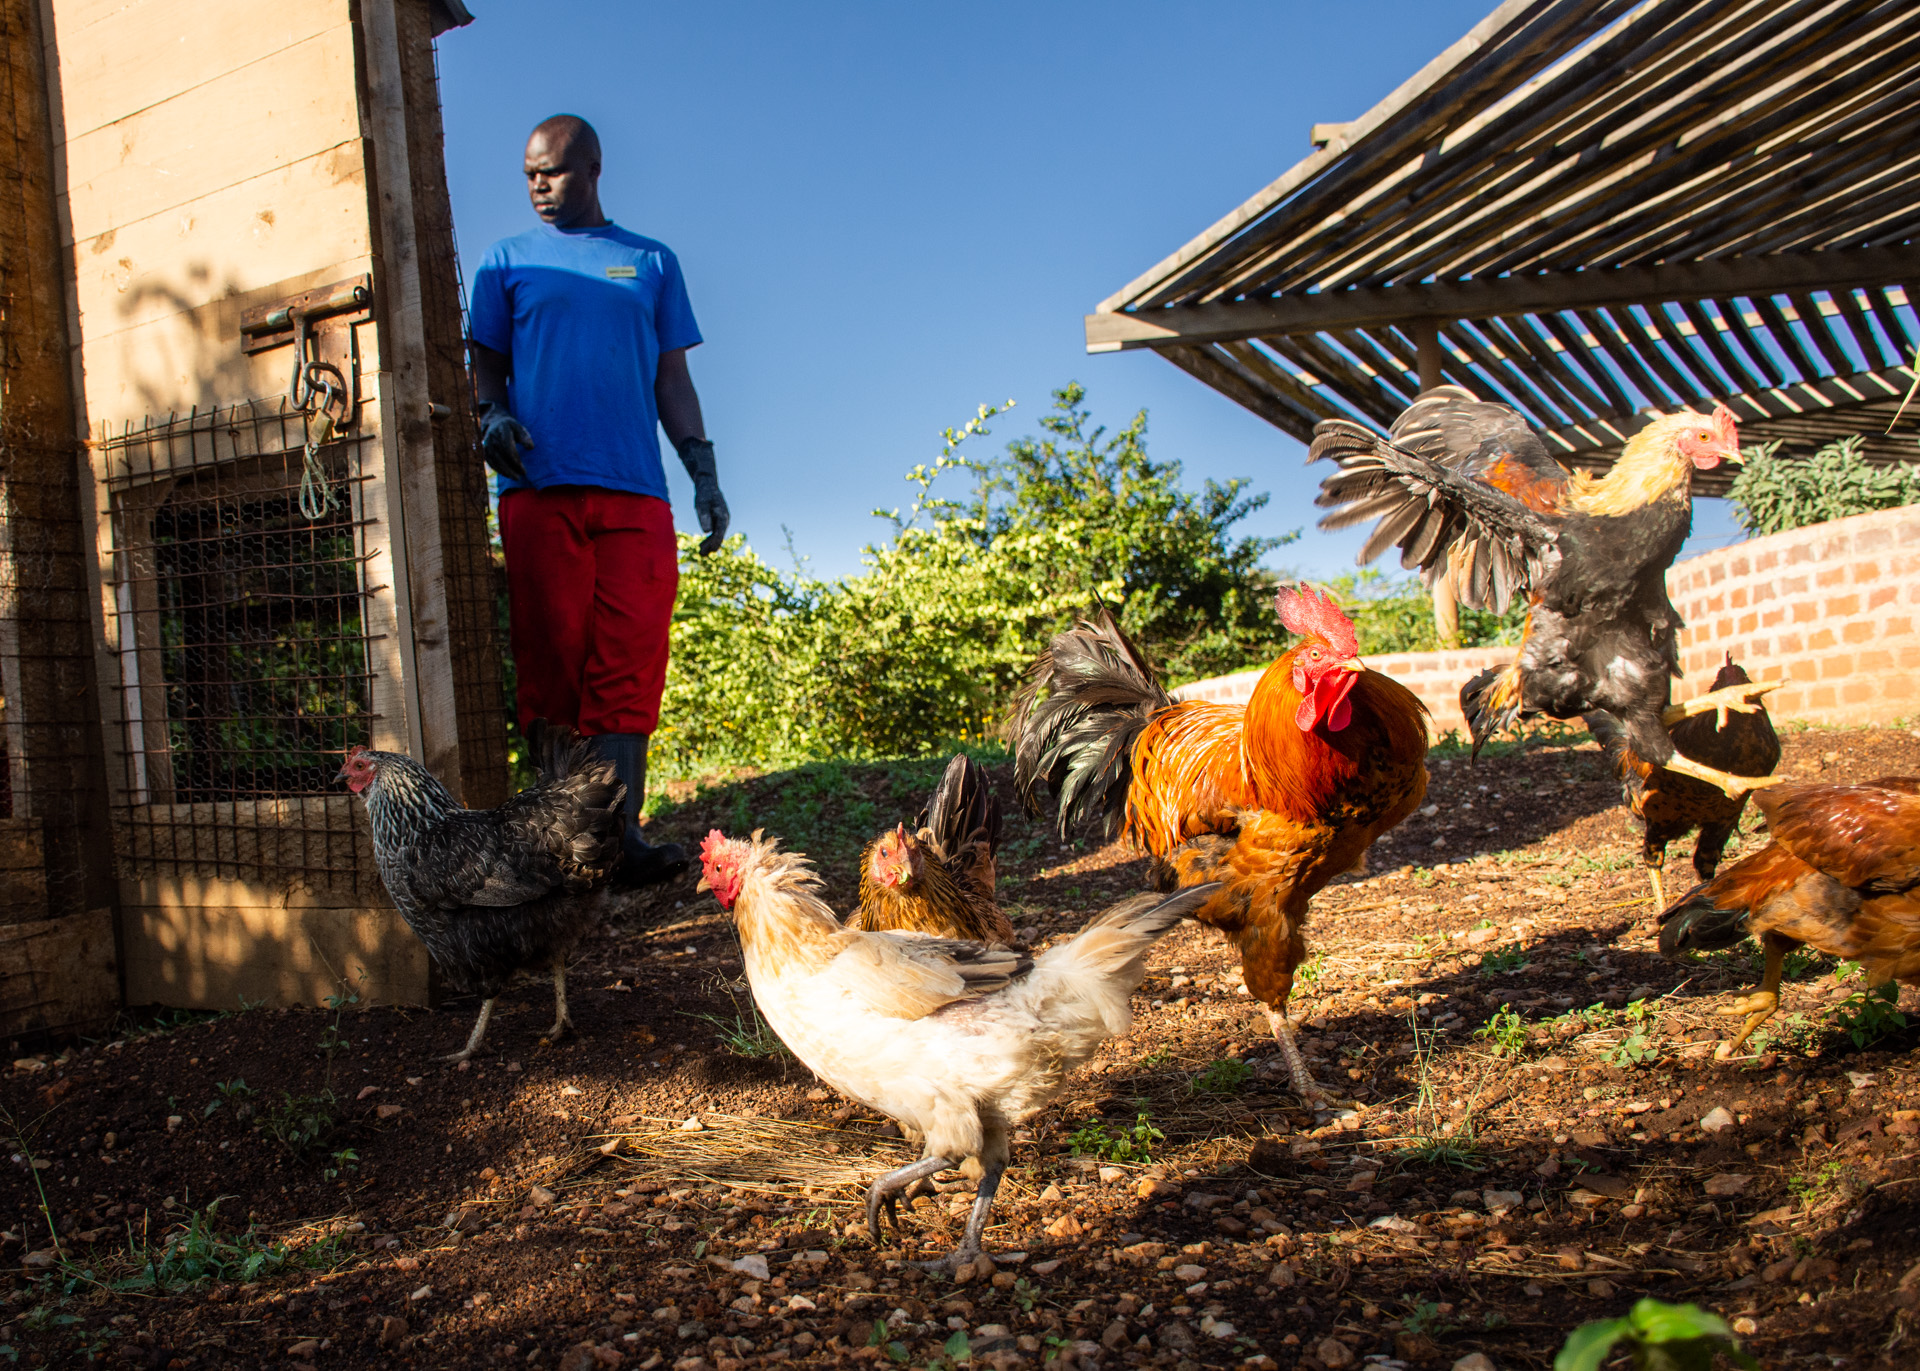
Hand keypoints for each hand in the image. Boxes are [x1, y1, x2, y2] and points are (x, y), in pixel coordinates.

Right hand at [475, 402, 532, 483]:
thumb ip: (525, 437)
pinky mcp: (484, 450)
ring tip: (515, 478)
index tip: (524, 470)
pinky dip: (498, 469)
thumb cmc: (512, 428)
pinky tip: (507, 474)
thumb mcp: (520, 428)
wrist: (496, 423)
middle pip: (500, 456)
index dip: (516, 461)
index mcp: (502, 430)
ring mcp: (486, 444)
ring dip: (504, 471)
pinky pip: (490, 462)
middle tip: (519, 477)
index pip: (508, 448)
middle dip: (510, 469)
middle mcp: (492, 437)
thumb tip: (530, 447)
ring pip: (494, 460)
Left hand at [676, 437, 729, 555]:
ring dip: (710, 544)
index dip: (713, 543)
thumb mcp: (701, 504)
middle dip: (711, 546)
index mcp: (723, 516)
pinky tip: (703, 544)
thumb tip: (706, 531)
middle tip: (702, 554)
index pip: (719, 533)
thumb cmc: (703, 493)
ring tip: (701, 552)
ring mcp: (722, 519)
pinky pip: (715, 531)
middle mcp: (725, 519)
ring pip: (718, 535)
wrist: (707, 483)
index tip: (708, 551)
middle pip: (719, 536)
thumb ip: (703, 516)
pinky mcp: (718, 519)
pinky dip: (710, 538)